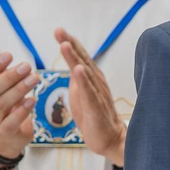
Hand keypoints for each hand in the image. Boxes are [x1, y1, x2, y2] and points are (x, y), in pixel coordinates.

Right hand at [0, 33, 34, 162]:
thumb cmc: (3, 101)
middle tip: (27, 66)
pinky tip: (33, 100)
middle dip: (8, 77)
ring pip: (1, 104)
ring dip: (18, 90)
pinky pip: (10, 123)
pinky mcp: (6, 132)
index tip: (10, 55)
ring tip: (35, 78)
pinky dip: (21, 112)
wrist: (6, 136)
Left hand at [56, 28, 126, 163]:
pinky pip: (90, 92)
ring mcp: (98, 94)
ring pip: (85, 72)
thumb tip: (73, 65)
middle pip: (82, 60)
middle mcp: (96, 82)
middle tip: (59, 30)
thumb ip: (78, 79)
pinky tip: (78, 70)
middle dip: (70, 44)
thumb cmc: (95, 117)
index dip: (70, 43)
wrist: (110, 139)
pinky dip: (84, 80)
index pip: (80, 58)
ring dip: (75, 57)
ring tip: (65, 44)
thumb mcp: (82, 94)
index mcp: (91, 79)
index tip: (59, 30)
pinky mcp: (97, 108)